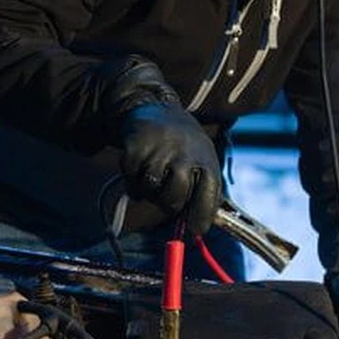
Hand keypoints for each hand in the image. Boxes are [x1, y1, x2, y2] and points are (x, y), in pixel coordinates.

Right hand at [116, 101, 221, 234]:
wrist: (155, 108)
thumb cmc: (183, 146)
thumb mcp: (201, 160)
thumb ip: (202, 191)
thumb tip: (199, 229)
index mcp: (205, 160)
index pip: (208, 196)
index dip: (201, 217)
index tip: (196, 230)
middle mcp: (184, 154)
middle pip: (174, 198)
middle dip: (168, 205)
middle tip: (165, 200)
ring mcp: (159, 149)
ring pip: (150, 189)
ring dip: (147, 192)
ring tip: (152, 180)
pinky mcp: (135, 146)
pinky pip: (130, 178)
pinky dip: (131, 181)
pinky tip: (138, 169)